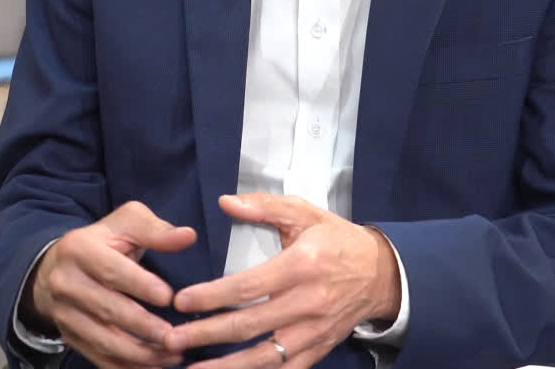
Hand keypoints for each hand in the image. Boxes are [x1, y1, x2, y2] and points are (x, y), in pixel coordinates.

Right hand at [25, 201, 197, 368]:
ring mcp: (64, 314)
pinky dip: (126, 366)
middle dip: (142, 326)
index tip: (168, 298)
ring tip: (172, 354)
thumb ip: (156, 230)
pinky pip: (98, 357)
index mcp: (79, 249)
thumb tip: (188, 236)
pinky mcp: (69, 336)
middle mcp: (66, 283)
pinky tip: (154, 366)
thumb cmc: (102, 242)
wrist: (56, 268)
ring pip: (102, 340)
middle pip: (107, 309)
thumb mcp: (125, 224)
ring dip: (139, 353)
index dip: (140, 285)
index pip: (111, 271)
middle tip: (174, 336)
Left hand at [163, 194, 400, 367]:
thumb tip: (225, 202)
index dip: (212, 296)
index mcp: (302, 265)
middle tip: (172, 339)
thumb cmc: (337, 240)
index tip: (181, 301)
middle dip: (207, 334)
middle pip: (250, 325)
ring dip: (227, 366)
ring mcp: (314, 332)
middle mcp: (308, 302)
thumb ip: (264, 206)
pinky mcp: (319, 349)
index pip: (249, 285)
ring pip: (265, 357)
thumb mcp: (305, 213)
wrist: (382, 274)